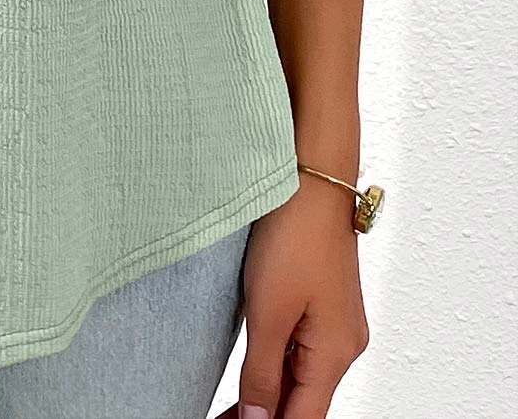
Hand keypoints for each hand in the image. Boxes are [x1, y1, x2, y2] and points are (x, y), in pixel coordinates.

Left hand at [230, 172, 370, 417]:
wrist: (313, 178)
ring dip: (269, 396)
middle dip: (263, 416)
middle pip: (304, 403)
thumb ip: (263, 373)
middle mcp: (344, 345)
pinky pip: (302, 352)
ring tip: (229, 407)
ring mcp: (336, 325)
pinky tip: (253, 375)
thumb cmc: (294, 235)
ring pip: (301, 379)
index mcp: (335, 353)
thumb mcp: (268, 311)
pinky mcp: (325, 305)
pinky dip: (277, 369)